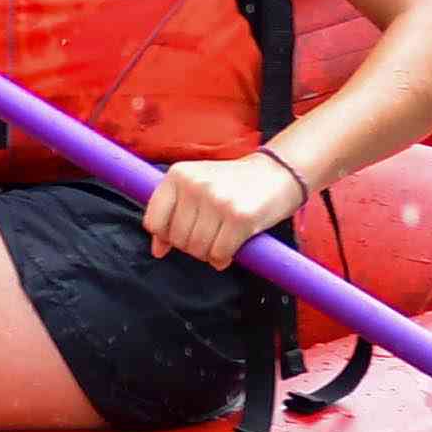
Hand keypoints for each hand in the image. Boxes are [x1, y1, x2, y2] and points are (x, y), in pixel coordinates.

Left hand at [142, 149, 304, 270]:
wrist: (277, 173)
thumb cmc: (234, 183)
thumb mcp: (197, 187)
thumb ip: (173, 213)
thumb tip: (157, 250)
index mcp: (178, 174)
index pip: (153, 221)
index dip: (166, 236)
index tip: (180, 235)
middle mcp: (195, 185)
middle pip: (177, 238)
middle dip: (192, 246)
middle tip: (209, 236)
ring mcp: (217, 200)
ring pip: (197, 248)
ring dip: (208, 253)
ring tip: (220, 239)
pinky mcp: (239, 217)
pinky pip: (219, 254)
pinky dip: (223, 258)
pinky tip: (231, 246)